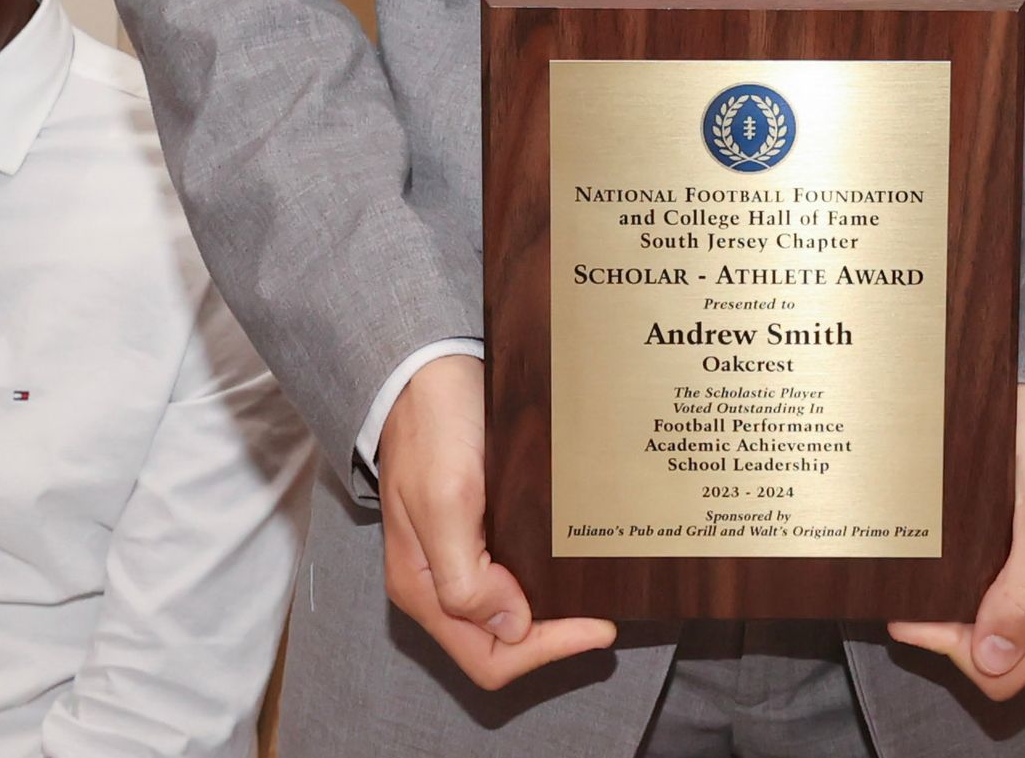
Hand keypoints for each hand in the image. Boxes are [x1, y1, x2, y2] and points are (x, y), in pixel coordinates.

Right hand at [377, 352, 615, 688]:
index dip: (543, 651)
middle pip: (499, 643)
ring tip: (595, 595)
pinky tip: (571, 563)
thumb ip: (464, 577)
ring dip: (551, 612)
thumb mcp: (445, 501)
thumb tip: (509, 627)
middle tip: (602, 617)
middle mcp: (437, 580)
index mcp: (422, 587)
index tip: (596, 628)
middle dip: (551, 637)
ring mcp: (456, 554)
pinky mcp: (475, 526)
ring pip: (508, 612)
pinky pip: (511, 573)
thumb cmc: (432, 427)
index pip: (487, 656)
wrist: (424, 367)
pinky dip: (543, 579)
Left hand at [888, 384, 1024, 701]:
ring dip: (949, 614)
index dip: (954, 650)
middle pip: (994, 659)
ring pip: (988, 630)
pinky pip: (990, 596)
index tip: (914, 614)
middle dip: (947, 636)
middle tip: (907, 600)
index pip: (1004, 672)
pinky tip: (941, 564)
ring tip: (917, 581)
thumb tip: (994, 660)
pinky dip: (959, 590)